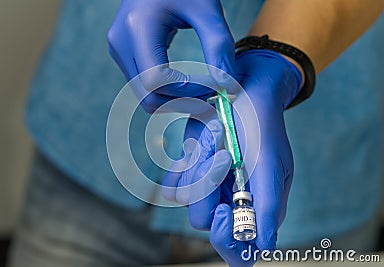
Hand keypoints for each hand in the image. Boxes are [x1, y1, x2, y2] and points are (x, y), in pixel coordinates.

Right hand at [107, 0, 234, 112]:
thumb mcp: (206, 8)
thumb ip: (218, 44)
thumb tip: (227, 85)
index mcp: (138, 27)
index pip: (157, 80)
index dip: (187, 92)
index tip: (215, 87)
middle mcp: (121, 42)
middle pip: (148, 95)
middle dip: (182, 103)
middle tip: (211, 99)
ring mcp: (119, 50)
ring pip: (145, 95)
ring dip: (175, 100)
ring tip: (202, 92)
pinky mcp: (123, 54)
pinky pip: (144, 86)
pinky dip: (167, 92)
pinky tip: (188, 85)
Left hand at [163, 50, 301, 265]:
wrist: (242, 91)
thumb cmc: (261, 126)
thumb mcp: (271, 164)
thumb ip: (268, 205)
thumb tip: (264, 247)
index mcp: (256, 207)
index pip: (240, 252)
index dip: (227, 240)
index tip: (221, 210)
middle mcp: (230, 202)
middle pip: (204, 222)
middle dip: (209, 186)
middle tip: (225, 154)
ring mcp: (208, 188)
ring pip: (187, 199)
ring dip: (198, 165)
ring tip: (216, 135)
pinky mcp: (190, 173)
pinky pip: (172, 186)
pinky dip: (181, 166)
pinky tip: (197, 144)